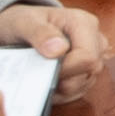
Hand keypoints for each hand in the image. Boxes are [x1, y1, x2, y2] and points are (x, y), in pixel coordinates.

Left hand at [0, 0, 114, 85]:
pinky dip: (61, 92)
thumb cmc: (23, 23)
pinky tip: (46, 83)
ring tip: (40, 77)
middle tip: (39, 73)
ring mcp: (94, 56)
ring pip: (85, 83)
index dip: (66, 69)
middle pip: (90, 71)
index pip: (88, 56)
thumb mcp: (24, 23)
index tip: (43, 69)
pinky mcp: (87, 71)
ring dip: (61, 88)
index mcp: (84, 23)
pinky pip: (80, 90)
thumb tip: (59, 50)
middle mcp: (95, 39)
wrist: (20, 29)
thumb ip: (40, 33)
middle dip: (63, 79)